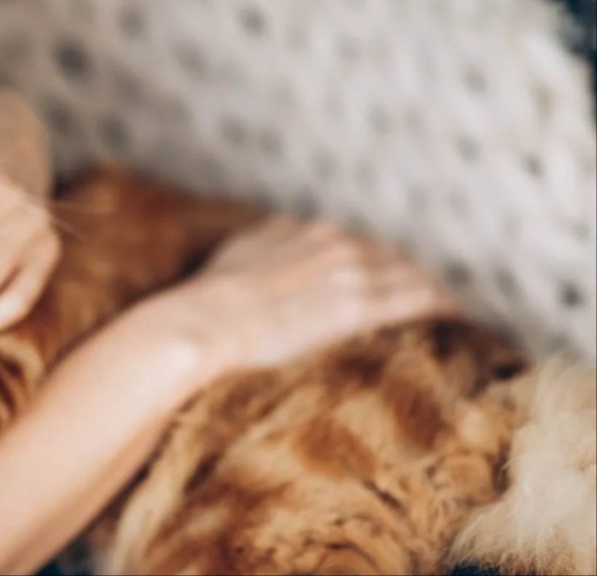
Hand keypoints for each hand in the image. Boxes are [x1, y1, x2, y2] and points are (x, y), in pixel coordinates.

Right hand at [145, 218, 456, 376]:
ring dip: (433, 290)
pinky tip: (459, 315)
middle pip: (391, 256)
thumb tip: (265, 254)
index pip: (358, 244)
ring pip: (410, 274)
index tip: (390, 279)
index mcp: (305, 231)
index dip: (379, 263)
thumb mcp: (234, 257)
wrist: (204, 322)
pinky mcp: (356, 305)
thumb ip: (262, 249)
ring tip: (455, 307)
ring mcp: (348, 271)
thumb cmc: (207, 300)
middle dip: (412, 274)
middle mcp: (333, 242)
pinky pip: (417, 300)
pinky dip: (441, 306)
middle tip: (434, 295)